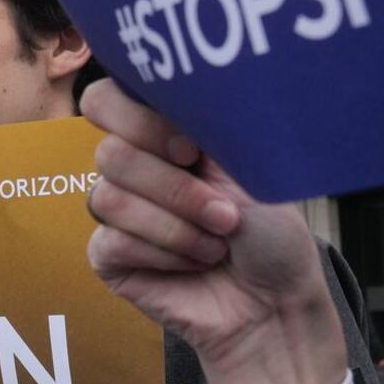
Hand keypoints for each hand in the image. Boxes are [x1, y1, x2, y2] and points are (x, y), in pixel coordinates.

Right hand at [82, 82, 346, 383]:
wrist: (277, 302)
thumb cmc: (273, 232)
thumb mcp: (250, 163)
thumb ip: (202, 120)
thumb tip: (170, 82)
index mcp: (164, 131)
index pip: (106, 98)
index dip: (139, 120)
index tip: (192, 148)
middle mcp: (136, 166)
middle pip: (110, 152)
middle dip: (175, 189)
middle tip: (224, 212)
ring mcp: (118, 212)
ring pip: (107, 198)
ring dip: (175, 226)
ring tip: (217, 242)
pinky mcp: (110, 257)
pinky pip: (110, 242)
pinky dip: (162, 254)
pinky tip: (193, 264)